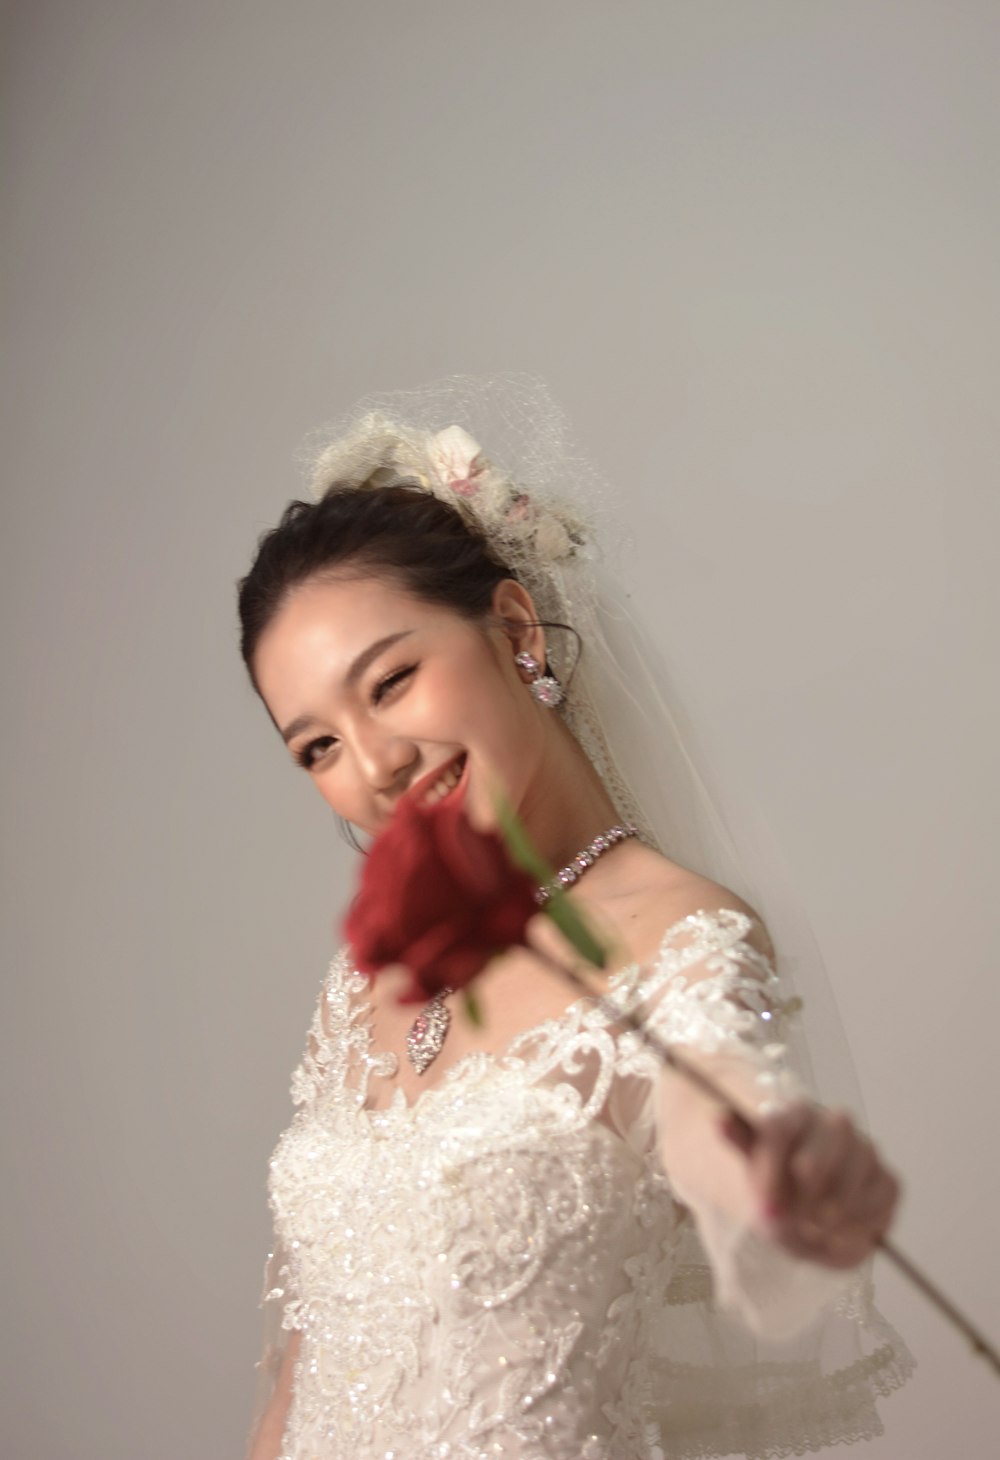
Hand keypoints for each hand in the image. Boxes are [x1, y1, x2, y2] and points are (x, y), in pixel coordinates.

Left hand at [720, 1100, 901, 1268]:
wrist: (804, 1223)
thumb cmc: (777, 1192)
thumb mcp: (753, 1172)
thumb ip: (740, 1143)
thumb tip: (718, 1118)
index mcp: (795, 1115)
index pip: (781, 1129)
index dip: (771, 1172)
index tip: (762, 1209)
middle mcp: (834, 1125)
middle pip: (830, 1140)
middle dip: (809, 1188)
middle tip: (795, 1219)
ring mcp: (865, 1150)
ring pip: (860, 1165)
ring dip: (836, 1206)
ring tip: (814, 1229)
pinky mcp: (886, 1180)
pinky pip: (882, 1193)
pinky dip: (862, 1219)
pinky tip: (839, 1234)